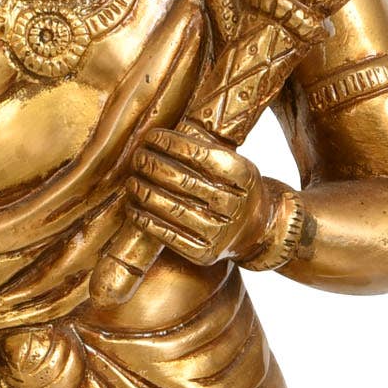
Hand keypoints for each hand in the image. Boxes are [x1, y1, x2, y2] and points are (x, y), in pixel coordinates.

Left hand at [127, 122, 274, 265]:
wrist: (256, 231)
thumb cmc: (235, 189)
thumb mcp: (234, 163)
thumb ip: (205, 147)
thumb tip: (165, 132)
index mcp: (244, 176)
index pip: (203, 155)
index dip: (173, 144)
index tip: (152, 137)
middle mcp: (235, 206)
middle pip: (185, 182)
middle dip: (154, 166)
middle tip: (137, 157)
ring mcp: (221, 233)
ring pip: (174, 209)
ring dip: (146, 193)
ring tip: (131, 181)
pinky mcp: (204, 254)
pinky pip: (168, 237)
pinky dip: (146, 221)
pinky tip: (133, 208)